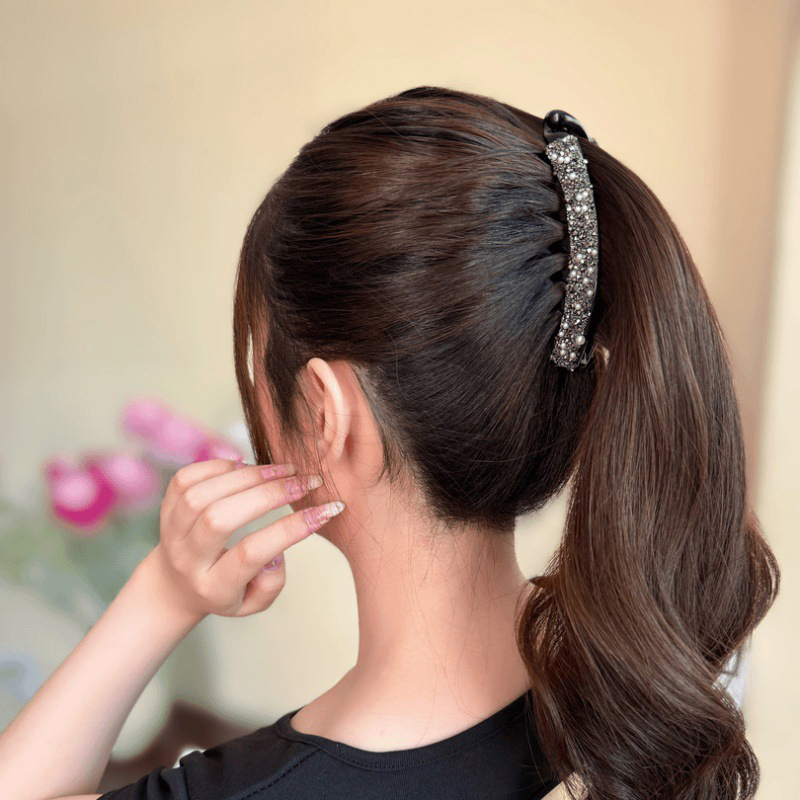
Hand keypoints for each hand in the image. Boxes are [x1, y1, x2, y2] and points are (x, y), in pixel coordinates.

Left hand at [141, 458, 344, 621]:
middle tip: (307, 482)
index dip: (290, 530)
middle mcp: (187, 559)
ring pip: (202, 496)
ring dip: (248, 476)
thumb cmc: (226, 591)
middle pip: (220, 519)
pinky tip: (247, 466)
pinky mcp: (166, 507)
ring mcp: (172, 531)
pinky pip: (187, 478)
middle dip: (269, 494)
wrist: (174, 585)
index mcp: (213, 586)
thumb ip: (271, 584)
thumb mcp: (253, 603)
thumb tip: (277, 551)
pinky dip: (220, 466)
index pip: (250, 554)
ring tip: (283, 470)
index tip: (325, 511)